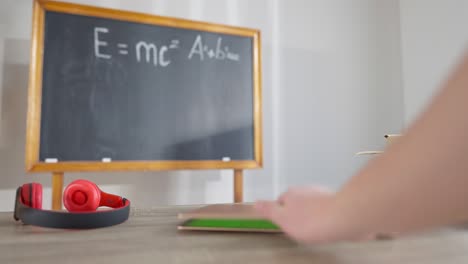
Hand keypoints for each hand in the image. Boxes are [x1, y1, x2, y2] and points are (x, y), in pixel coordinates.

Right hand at [254, 186, 371, 243]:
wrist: (345, 218)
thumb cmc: (314, 220)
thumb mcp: (282, 219)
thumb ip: (268, 210)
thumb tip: (255, 203)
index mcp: (290, 194)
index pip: (280, 202)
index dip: (282, 215)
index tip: (286, 225)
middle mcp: (306, 190)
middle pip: (297, 203)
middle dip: (299, 216)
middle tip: (302, 230)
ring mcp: (323, 195)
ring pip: (313, 206)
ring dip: (314, 217)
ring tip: (317, 231)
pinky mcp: (337, 202)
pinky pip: (328, 211)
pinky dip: (328, 218)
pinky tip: (329, 228)